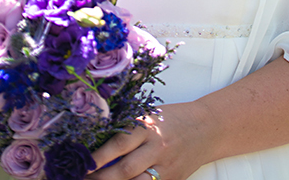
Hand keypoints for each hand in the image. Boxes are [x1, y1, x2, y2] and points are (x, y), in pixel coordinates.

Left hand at [87, 102, 216, 179]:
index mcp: (151, 126)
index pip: (119, 144)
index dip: (96, 158)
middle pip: (124, 170)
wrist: (210, 126)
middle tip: (81, 179)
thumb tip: (92, 147)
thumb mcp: (152, 116)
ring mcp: (167, 166)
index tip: (78, 165)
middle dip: (99, 179)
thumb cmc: (174, 119)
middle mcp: (159, 147)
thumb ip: (128, 130)